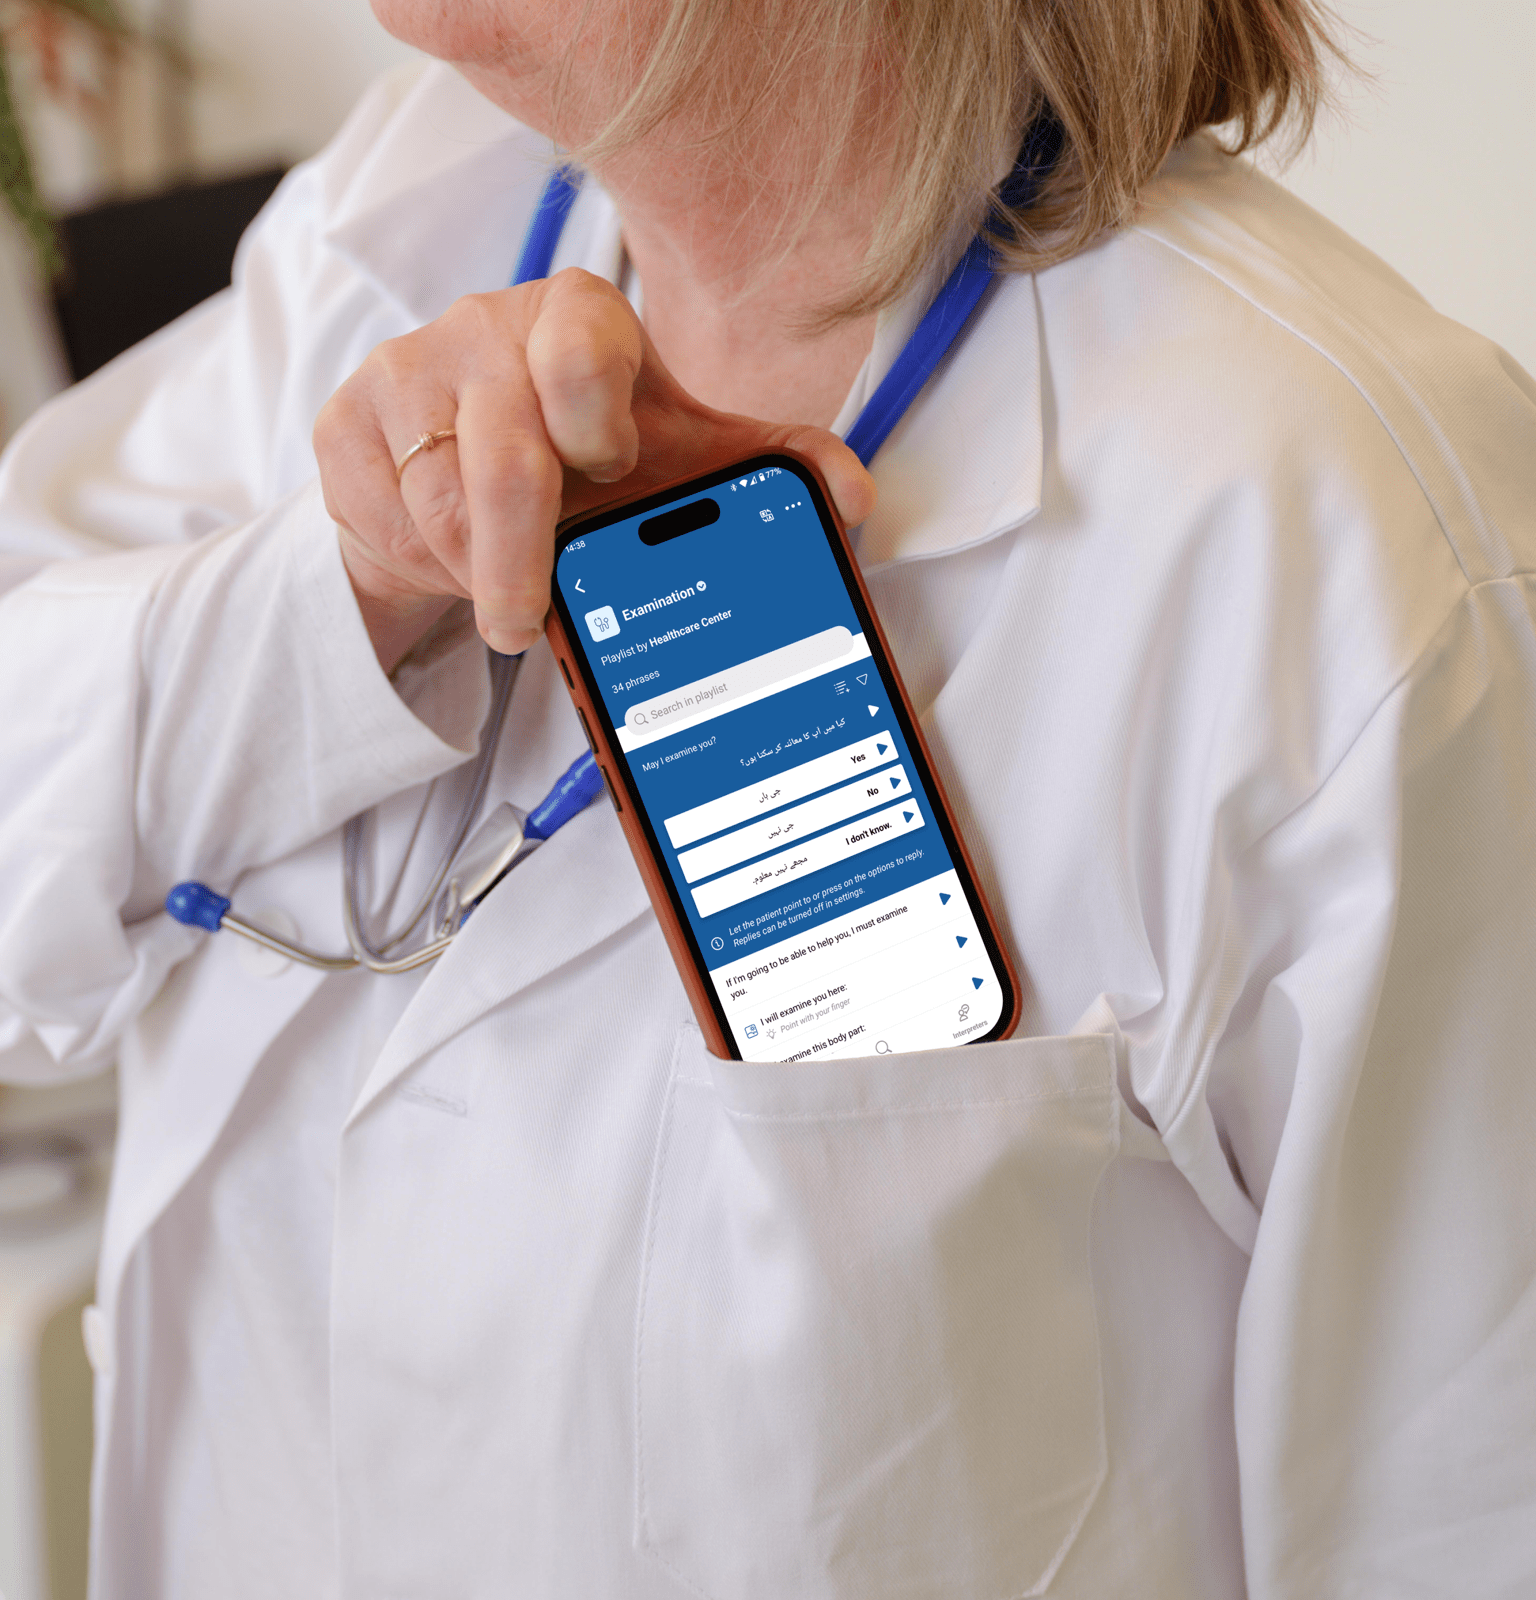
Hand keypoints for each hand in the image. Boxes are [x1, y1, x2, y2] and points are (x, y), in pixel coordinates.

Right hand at [314, 269, 876, 671]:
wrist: (464, 464)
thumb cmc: (585, 458)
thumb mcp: (678, 458)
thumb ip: (763, 468)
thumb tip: (853, 500)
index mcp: (580, 319)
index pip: (584, 345)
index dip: (598, 425)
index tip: (611, 476)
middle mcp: (486, 329)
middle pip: (501, 456)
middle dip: (520, 561)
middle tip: (527, 621)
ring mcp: (406, 371)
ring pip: (436, 505)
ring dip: (476, 573)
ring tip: (505, 587)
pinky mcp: (342, 420)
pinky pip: (378, 518)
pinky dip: (419, 564)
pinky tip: (448, 559)